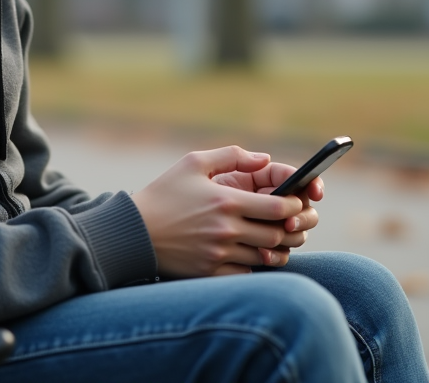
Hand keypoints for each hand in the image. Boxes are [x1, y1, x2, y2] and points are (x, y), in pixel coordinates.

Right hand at [131, 147, 303, 277]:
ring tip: (269, 236)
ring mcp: (218, 254)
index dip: (294, 206)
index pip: (278, 208)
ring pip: (264, 256)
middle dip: (287, 228)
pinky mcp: (210, 271)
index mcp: (226, 201)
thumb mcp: (193, 163)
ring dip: (272, 248)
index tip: (293, 202)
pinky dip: (252, 264)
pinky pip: (246, 272)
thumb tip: (264, 159)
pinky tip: (247, 252)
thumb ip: (232, 156)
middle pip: (276, 235)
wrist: (134, 231)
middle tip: (286, 222)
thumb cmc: (164, 193)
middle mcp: (226, 230)